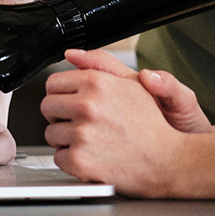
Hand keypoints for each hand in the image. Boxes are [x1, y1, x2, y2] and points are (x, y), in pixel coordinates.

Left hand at [42, 56, 214, 198]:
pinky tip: (91, 156)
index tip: (72, 103)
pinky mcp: (80, 159)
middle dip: (60, 116)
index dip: (62, 95)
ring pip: (50, 134)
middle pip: (47, 107)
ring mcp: (82, 133)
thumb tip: (71, 54)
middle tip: (81, 123)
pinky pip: (58, 158)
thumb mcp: (131, 84)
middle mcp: (87, 105)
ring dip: (65, 140)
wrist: (166, 160)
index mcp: (97, 83)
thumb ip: (99, 64)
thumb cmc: (151, 125)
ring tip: (89, 141)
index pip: (54, 83)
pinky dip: (71, 161)